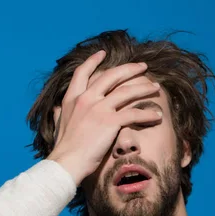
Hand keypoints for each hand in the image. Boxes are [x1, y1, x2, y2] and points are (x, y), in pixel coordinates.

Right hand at [47, 50, 161, 184]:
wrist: (66, 162)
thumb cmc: (63, 148)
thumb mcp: (58, 125)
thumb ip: (60, 114)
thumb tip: (57, 109)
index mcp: (72, 98)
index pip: (83, 72)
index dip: (93, 61)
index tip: (103, 53)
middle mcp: (86, 99)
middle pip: (111, 76)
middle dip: (129, 69)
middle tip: (142, 66)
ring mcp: (99, 109)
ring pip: (127, 91)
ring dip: (144, 88)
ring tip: (156, 87)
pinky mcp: (110, 122)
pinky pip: (134, 113)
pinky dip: (148, 114)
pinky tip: (157, 115)